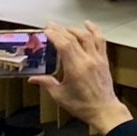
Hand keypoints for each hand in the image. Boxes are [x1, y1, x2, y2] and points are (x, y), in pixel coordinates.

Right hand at [28, 21, 131, 135]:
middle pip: (73, 38)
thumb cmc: (83, 105)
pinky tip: (88, 24)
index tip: (47, 30)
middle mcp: (87, 60)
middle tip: (51, 26)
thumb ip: (46, 83)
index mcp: (75, 69)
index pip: (64, 45)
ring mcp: (97, 58)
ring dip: (74, 29)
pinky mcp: (103, 59)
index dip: (55, 35)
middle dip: (60, 30)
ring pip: (86, 36)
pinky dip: (94, 30)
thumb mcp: (60, 96)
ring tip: (64, 27)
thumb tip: (33, 79)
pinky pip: (100, 40)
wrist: (104, 110)